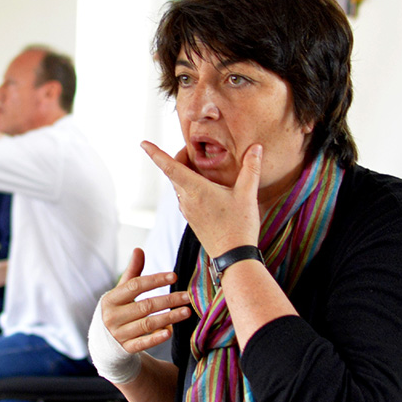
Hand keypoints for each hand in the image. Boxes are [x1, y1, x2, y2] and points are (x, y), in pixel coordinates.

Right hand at [100, 248, 191, 354]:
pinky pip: (142, 343)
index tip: (174, 276)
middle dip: (168, 300)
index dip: (155, 280)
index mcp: (111, 299)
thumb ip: (132, 273)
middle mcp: (113, 316)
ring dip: (169, 318)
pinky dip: (156, 338)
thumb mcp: (121, 292)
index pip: (135, 286)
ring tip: (186, 311)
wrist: (103, 342)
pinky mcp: (125, 349)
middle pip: (145, 306)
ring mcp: (119, 334)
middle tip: (187, 296)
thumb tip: (139, 249)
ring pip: (147, 324)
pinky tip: (170, 332)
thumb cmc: (117, 310)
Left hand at [141, 140, 262, 256]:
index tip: (143, 144)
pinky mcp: (192, 219)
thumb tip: (257, 147)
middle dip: (179, 157)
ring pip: (179, 185)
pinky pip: (184, 197)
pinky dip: (188, 185)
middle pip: (174, 173)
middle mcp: (187, 200)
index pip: (170, 167)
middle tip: (194, 148)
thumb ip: (252, 168)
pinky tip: (204, 186)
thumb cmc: (239, 226)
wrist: (233, 257)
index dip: (156, 154)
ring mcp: (187, 211)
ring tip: (200, 164)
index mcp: (196, 190)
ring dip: (184, 172)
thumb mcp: (248, 194)